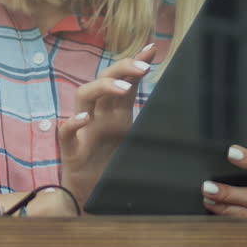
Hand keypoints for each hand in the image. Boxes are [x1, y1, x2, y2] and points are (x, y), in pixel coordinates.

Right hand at [57, 43, 156, 203]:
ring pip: (83, 95)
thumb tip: (181, 114)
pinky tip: (84, 118)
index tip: (152, 47)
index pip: (125, 80)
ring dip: (102, 87)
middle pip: (104, 79)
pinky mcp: (71, 151)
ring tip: (122, 88)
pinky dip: (73, 123)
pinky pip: (65, 132)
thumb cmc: (113, 169)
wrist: (90, 200)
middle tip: (143, 66)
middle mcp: (99, 116)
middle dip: (122, 68)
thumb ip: (149, 127)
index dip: (136, 62)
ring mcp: (83, 131)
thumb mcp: (136, 143)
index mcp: (116, 114)